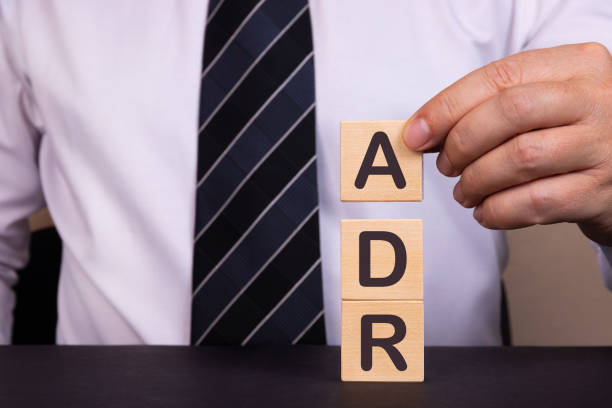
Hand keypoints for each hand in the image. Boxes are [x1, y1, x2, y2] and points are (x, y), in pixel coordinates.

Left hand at [402, 43, 611, 244]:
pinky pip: (537, 202)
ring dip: (477, 180)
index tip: (416, 134)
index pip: (499, 77)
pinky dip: (499, 210)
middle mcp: (596, 99)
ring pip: (522, 158)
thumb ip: (486, 109)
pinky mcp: (601, 192)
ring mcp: (604, 145)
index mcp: (575, 65)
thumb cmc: (567, 133)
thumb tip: (422, 132)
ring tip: (465, 191)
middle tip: (446, 165)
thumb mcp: (538, 105)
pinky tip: (487, 211)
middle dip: (463, 143)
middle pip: (510, 112)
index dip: (447, 107)